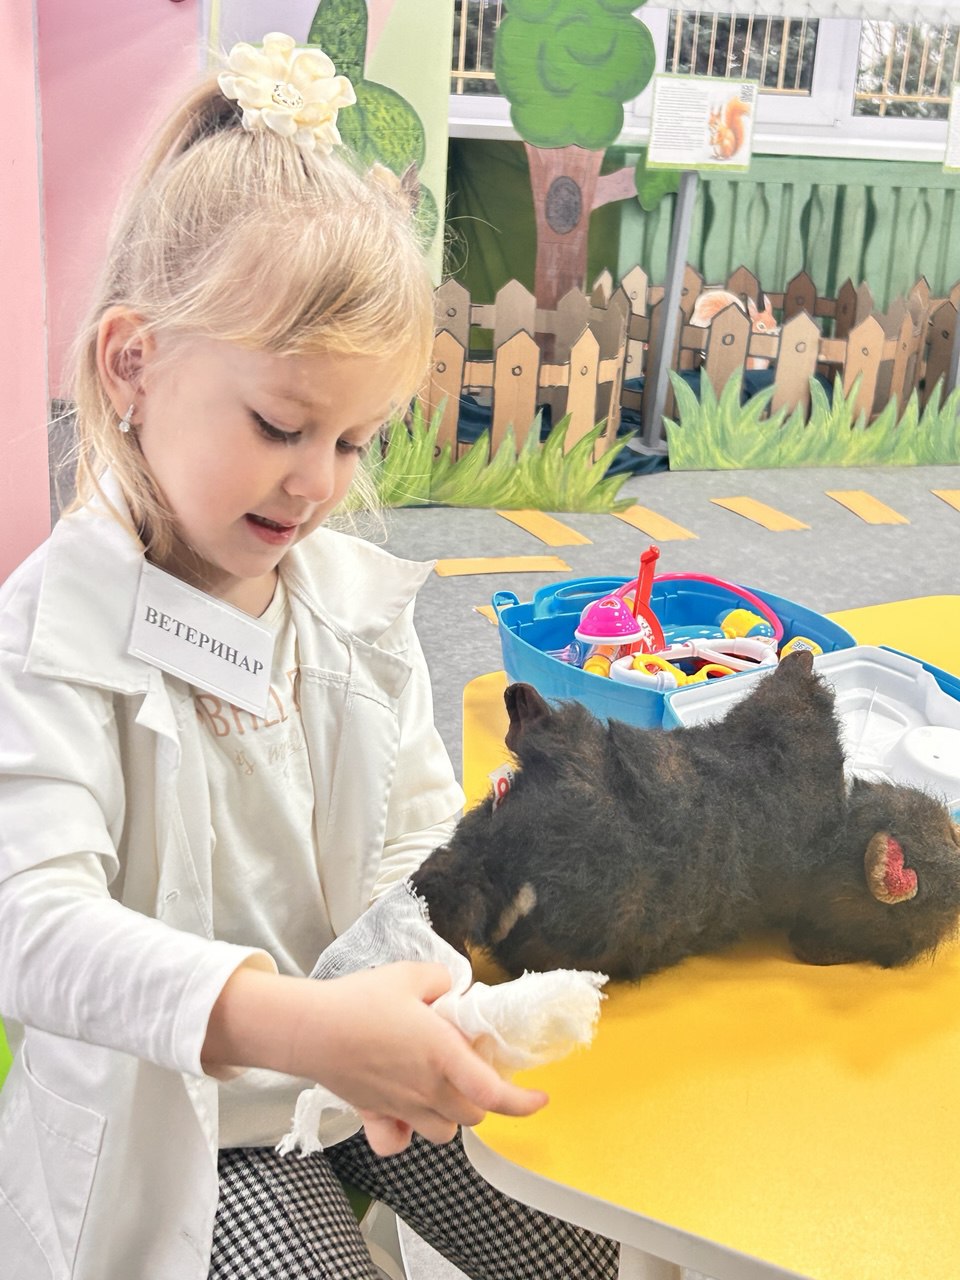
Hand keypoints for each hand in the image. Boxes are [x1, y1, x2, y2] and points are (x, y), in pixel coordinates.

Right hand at [204, 962, 547, 1152]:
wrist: (310, 1028)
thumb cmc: (360, 1000)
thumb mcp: (411, 974)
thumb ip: (441, 981)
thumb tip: (453, 991)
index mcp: (443, 1055)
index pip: (494, 1094)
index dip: (524, 1102)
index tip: (540, 1097)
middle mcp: (427, 1089)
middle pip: (473, 1115)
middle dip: (483, 1096)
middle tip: (473, 1067)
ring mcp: (402, 1107)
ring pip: (444, 1132)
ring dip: (452, 1114)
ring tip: (441, 1084)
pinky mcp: (376, 1115)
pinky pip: (399, 1143)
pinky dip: (407, 1135)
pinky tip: (405, 1113)